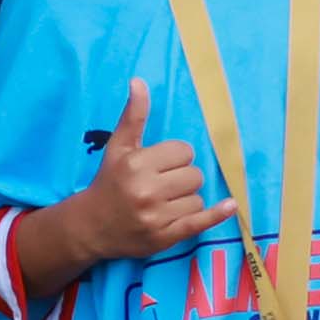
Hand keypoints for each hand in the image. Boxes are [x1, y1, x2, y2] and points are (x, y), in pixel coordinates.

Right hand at [66, 78, 228, 260]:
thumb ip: (133, 116)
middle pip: (194, 175)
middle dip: (182, 178)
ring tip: (164, 203)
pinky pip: (200, 222)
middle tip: (161, 185)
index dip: (174, 158)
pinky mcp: (165, 237)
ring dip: (186, 200)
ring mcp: (156, 217)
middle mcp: (146, 191)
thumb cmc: (108, 182)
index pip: (183, 152)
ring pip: (197, 198)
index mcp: (136, 165)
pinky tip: (230, 206)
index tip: (158, 166)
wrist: (89, 227)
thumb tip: (139, 81)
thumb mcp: (117, 148)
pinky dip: (217, 214)